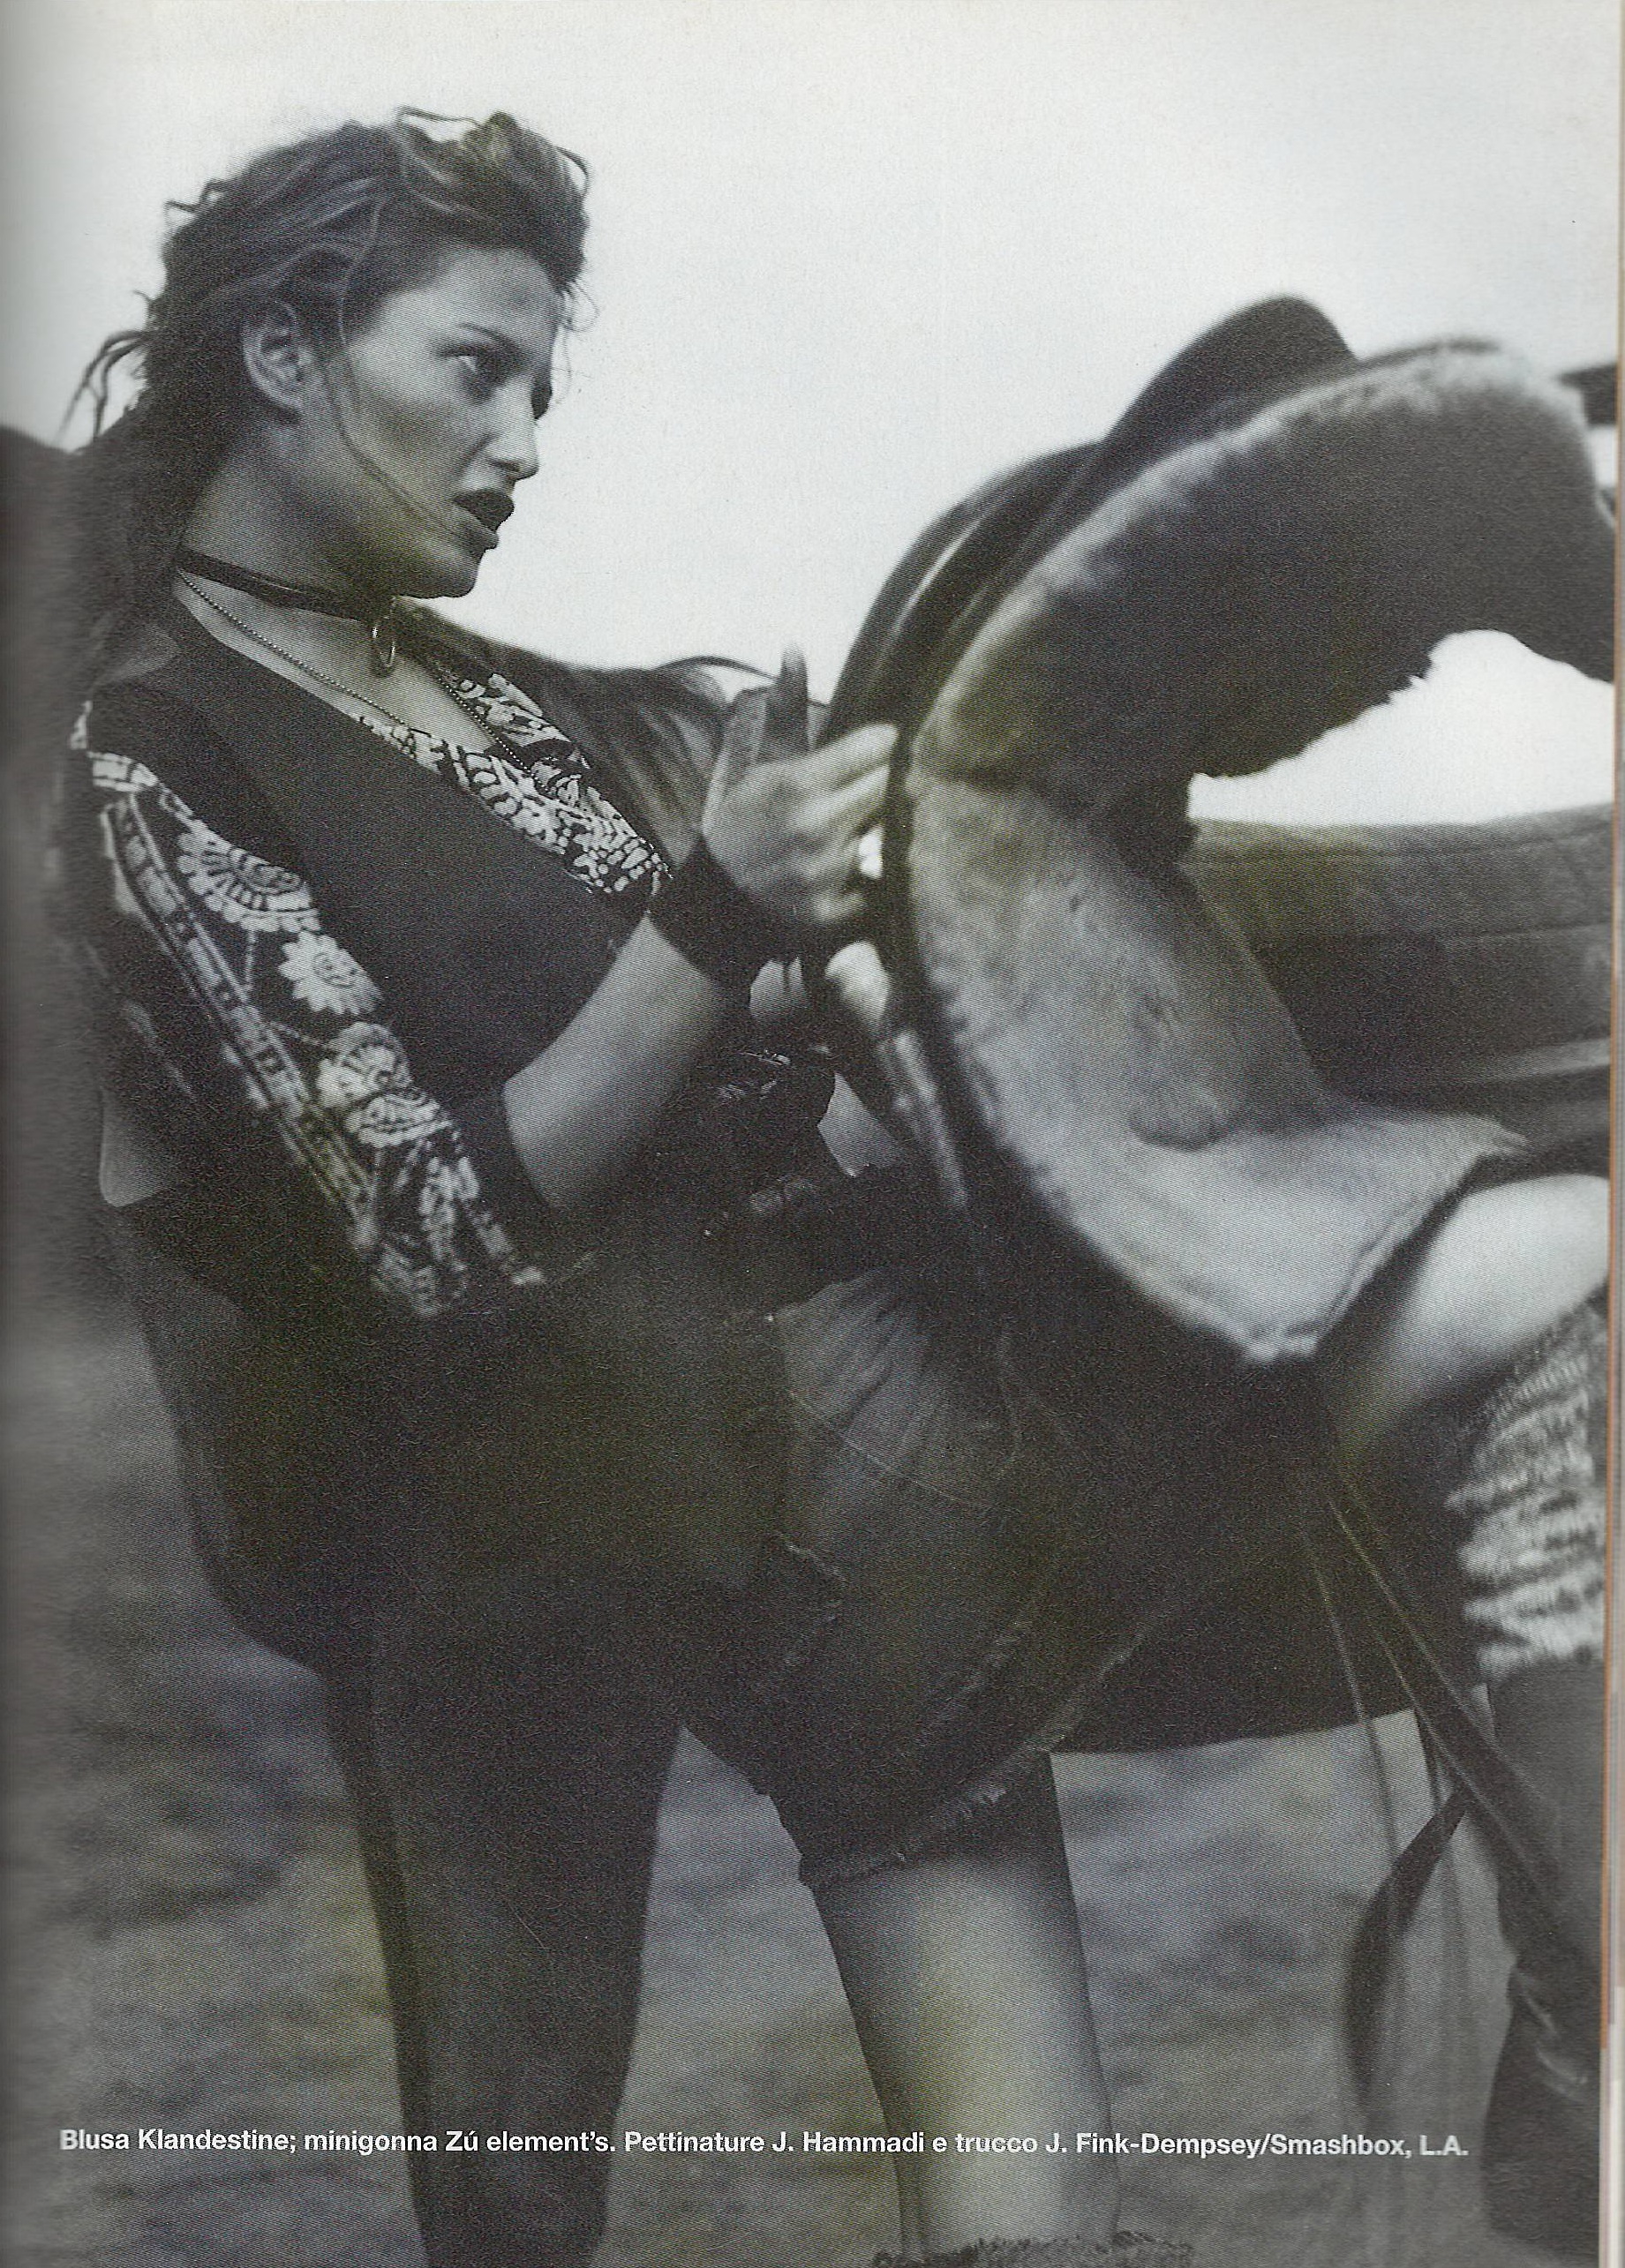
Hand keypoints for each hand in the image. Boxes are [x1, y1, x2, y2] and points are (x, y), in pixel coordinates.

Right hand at [703, 648, 894, 931]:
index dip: (882, 744)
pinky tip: (858, 869)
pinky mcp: (834, 911)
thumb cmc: (747, 821)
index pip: (877, 747)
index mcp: (800, 783)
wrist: (720, 899)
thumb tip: (794, 647)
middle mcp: (817, 825)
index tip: (879, 748)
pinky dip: (874, 877)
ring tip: (867, 828)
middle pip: (890, 788)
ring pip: (888, 836)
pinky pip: (879, 885)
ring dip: (882, 829)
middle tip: (879, 786)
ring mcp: (827, 871)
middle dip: (888, 784)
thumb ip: (786, 709)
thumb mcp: (763, 763)